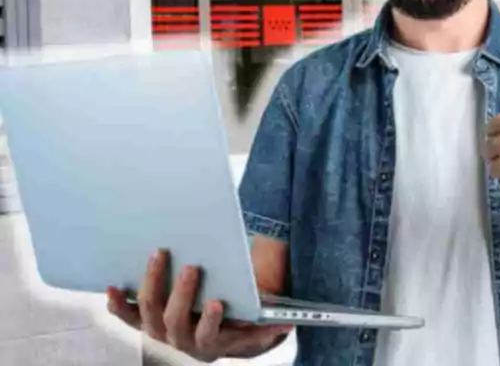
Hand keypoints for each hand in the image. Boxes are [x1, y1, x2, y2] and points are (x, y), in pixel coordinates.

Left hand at [106, 249, 291, 362]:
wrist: (210, 341)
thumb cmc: (232, 327)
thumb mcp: (250, 328)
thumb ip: (265, 325)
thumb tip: (288, 323)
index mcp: (209, 342)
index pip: (209, 335)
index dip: (211, 322)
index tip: (217, 303)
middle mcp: (180, 340)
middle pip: (175, 320)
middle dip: (184, 294)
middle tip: (193, 267)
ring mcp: (158, 332)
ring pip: (150, 312)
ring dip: (154, 284)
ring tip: (160, 256)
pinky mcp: (142, 323)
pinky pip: (125, 316)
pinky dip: (117, 303)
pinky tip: (113, 286)